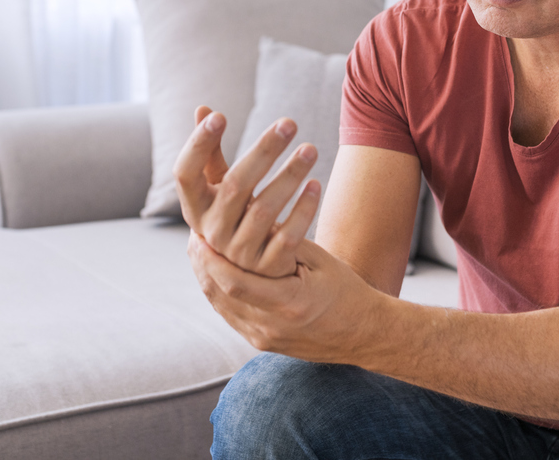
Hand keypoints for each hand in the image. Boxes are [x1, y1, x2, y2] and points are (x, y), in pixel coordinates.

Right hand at [172, 106, 322, 276]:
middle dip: (263, 151)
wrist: (255, 272)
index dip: (197, 145)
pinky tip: (316, 184)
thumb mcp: (220, 188)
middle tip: (289, 122)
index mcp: (196, 208)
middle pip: (235, 186)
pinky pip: (288, 237)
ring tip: (311, 148)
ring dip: (290, 175)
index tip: (220, 116)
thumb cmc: (236, 215)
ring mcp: (240, 254)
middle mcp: (213, 233)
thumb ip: (211, 153)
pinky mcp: (269, 267)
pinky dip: (304, 210)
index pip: (185, 174)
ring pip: (265, 210)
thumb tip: (203, 108)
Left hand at [187, 230, 384, 363]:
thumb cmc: (346, 290)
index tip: (200, 236)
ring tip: (199, 252)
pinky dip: (219, 292)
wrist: (363, 334)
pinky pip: (231, 315)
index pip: (235, 282)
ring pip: (221, 306)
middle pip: (220, 295)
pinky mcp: (262, 343)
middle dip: (203, 265)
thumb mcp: (319, 260)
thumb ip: (283, 242)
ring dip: (207, 278)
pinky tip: (215, 272)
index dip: (212, 260)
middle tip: (194, 238)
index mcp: (288, 304)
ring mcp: (264, 339)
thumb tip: (250, 215)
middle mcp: (271, 327)